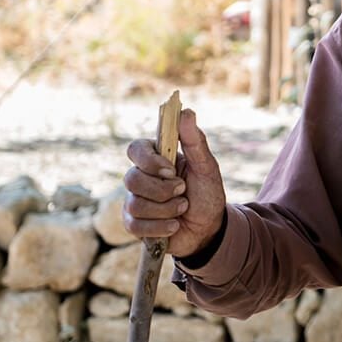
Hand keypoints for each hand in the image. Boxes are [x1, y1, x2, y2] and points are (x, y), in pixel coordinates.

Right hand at [124, 108, 226, 258]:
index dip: (148, 160)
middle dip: (163, 191)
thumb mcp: (206, 167)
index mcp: (156, 158)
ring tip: (183, 209)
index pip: (135, 149)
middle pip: (132, 179)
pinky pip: (135, 226)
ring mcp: (135, 201)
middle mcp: (142, 177)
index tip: (170, 170)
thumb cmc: (207, 194)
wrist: (209, 229)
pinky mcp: (134, 224)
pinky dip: (160, 227)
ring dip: (166, 210)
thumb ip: (195, 141)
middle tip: (184, 192)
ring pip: (135, 204)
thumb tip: (186, 112)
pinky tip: (174, 226)